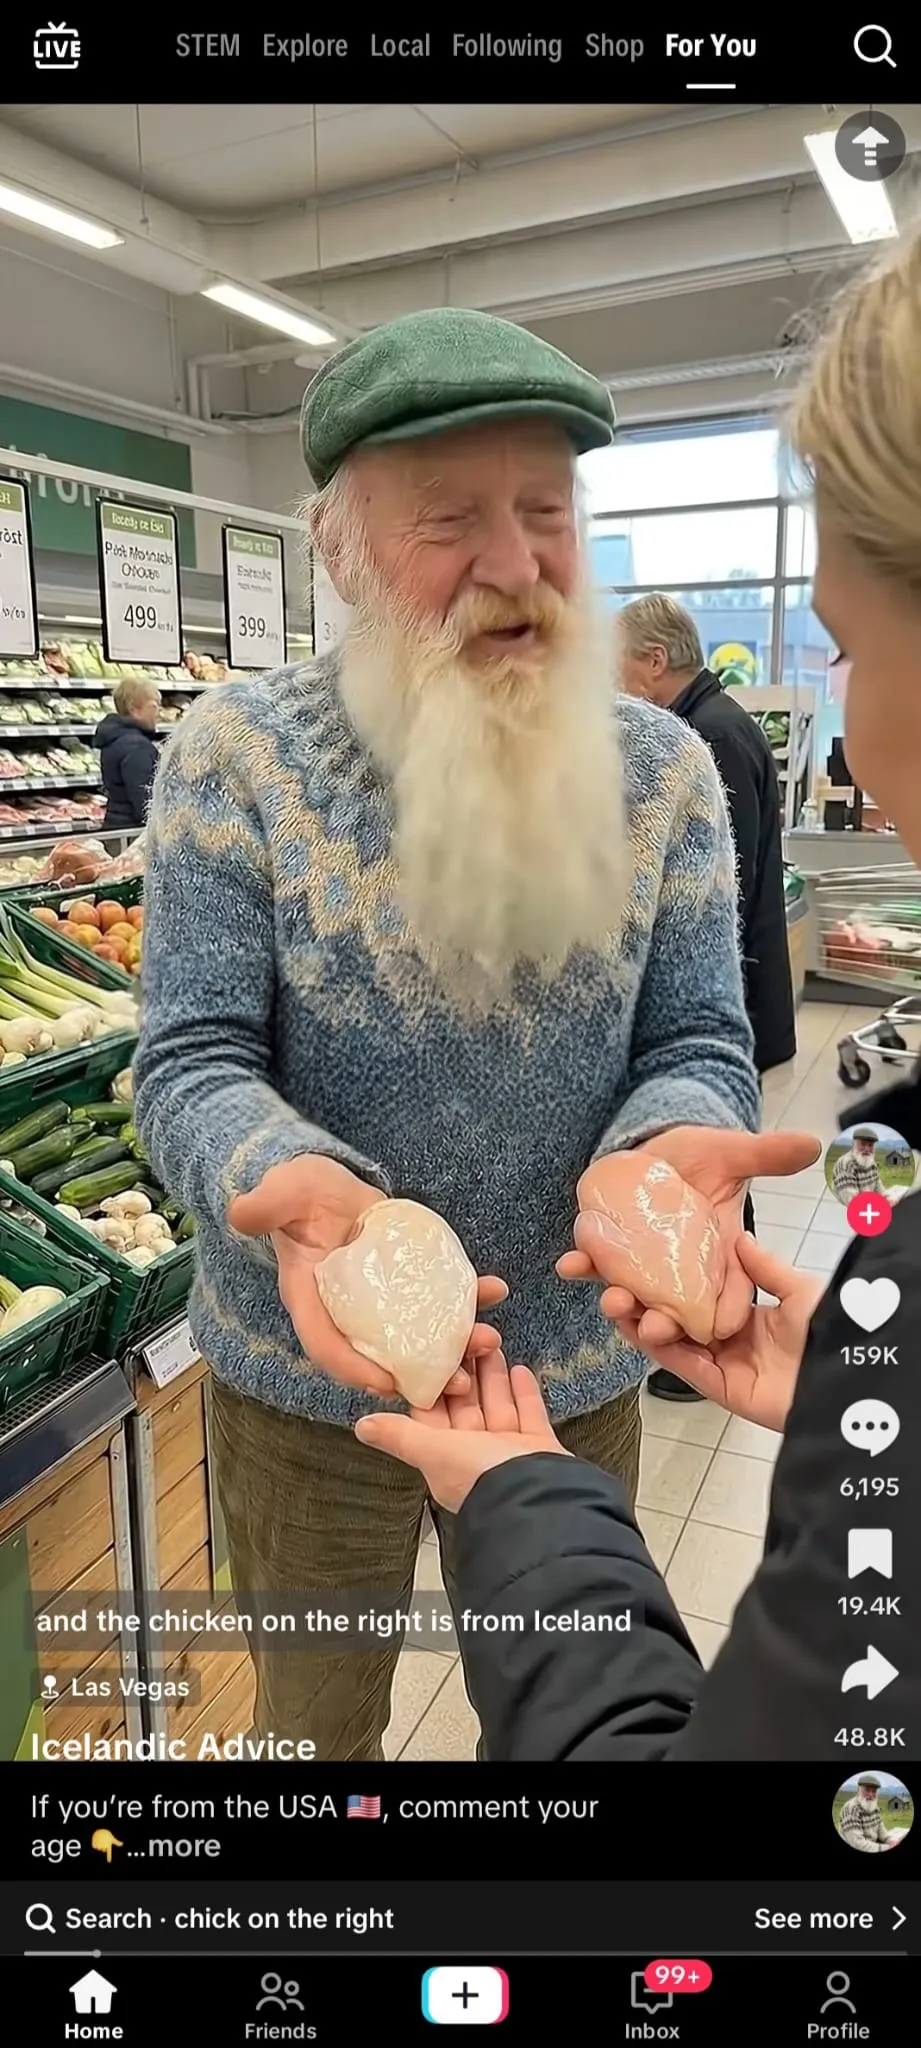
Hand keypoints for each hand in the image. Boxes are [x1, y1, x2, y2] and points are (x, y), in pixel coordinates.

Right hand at [229, 1156, 506, 1396]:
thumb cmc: (296, 1192)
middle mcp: (350, 1309)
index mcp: (312, 1299)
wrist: (322, 1182)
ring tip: (489, 1341)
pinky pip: (439, 1294)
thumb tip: (241, 1212)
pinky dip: (468, 1296)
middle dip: (424, 1372)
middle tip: (459, 1382)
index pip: (328, 1345)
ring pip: (420, 1330)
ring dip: (456, 1341)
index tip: (389, 1386)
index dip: (355, 1370)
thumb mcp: (280, 1194)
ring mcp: (384, 1296)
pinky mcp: (408, 1276)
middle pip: (385, 1352)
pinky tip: (495, 1288)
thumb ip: (264, 1205)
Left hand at [355, 1350, 568, 1512]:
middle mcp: (476, 1455)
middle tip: (467, 1342)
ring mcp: (510, 1452)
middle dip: (466, 1376)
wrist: (539, 1498)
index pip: (434, 1416)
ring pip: (498, 1406)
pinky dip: (523, 1392)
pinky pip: (529, 1414)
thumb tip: (362, 1427)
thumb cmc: (481, 1478)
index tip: (433, 1357)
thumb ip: (401, 1436)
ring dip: (493, 1378)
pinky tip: (520, 1369)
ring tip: (492, 1346)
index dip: (433, 1387)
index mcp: (447, 1458)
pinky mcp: (539, 1447)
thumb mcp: (434, 1452)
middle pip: (468, 1407)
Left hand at [558, 1126, 820, 1344]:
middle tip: (653, 1330)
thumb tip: (813, 1144)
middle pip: (675, 1306)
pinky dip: (581, 1264)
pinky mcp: (612, 1245)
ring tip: (611, 1302)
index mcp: (718, 1255)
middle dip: (663, 1323)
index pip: (728, 1294)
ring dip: (620, 1301)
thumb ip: (767, 1154)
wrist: (656, 1147)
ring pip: (634, 1291)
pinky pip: (595, 1260)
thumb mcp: (732, 1153)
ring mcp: (643, 1261)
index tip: (718, 1328)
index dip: (725, 1313)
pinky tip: (568, 1266)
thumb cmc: (699, 1155)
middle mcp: (680, 1268)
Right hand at [617, 1233, 824, 1432]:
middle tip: (617, 1284)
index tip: (643, 1261)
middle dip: (646, 1304)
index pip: (699, 1297)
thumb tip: (739, 1237)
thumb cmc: (831, 1330)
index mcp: (749, 1317)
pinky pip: (686, 1367)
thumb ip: (764, 1267)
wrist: (845, 1376)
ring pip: (675, 1344)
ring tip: (616, 1303)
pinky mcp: (723, 1389)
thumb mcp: (798, 1289)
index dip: (671, 1282)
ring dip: (645, 1325)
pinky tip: (639, 1329)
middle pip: (679, 1321)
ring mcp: (726, 1366)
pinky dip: (662, 1350)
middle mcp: (732, 1341)